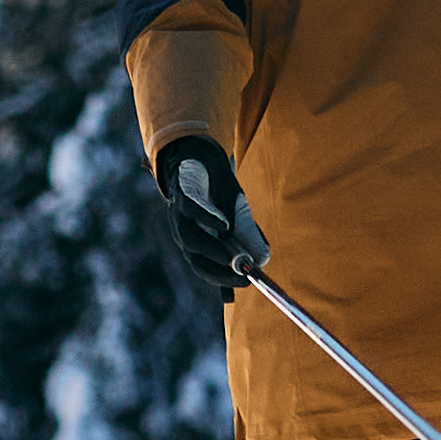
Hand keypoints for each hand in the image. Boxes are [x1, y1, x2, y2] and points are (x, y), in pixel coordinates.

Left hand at [153, 137, 260, 300]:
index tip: (247, 283)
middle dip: (218, 270)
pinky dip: (206, 218)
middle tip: (242, 275)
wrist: (202, 156)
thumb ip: (246, 240)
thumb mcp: (238, 216)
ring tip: (229, 257)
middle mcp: (185, 232)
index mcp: (197, 243)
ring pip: (189, 237)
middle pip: (196, 259)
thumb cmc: (218, 191)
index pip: (207, 269)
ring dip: (210, 249)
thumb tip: (260, 263)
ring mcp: (180, 213)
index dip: (225, 279)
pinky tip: (223, 224)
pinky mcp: (182, 192)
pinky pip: (191, 208)